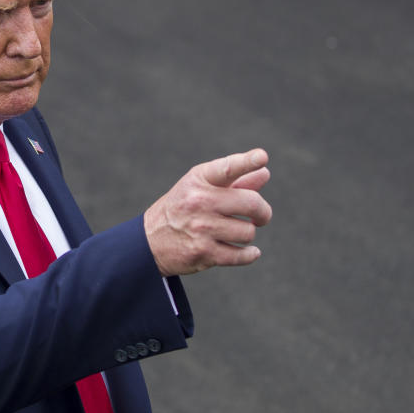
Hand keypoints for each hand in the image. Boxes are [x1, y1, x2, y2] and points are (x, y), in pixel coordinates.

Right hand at [144, 149, 272, 275]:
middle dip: (263, 212)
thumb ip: (234, 181)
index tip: (262, 157)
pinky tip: (249, 251)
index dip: (246, 162)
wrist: (149, 241)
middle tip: (261, 216)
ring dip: (246, 234)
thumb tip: (264, 172)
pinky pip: (242, 255)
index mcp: (198, 180)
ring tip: (235, 233)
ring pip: (248, 232)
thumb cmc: (182, 208)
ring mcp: (201, 229)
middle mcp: (198, 201)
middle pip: (251, 203)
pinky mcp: (204, 253)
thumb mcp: (200, 188)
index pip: (227, 168)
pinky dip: (250, 254)